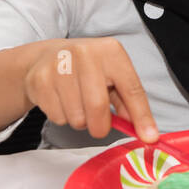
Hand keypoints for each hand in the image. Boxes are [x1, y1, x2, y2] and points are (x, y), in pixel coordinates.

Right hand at [22, 37, 158, 141]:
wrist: (46, 57)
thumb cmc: (88, 70)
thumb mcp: (113, 77)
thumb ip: (130, 103)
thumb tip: (147, 133)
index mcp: (110, 51)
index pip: (131, 89)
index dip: (141, 116)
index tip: (148, 137)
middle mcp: (85, 53)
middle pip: (97, 106)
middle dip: (100, 126)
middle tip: (98, 126)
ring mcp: (60, 65)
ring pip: (76, 117)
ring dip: (80, 121)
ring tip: (78, 105)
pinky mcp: (40, 79)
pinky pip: (57, 117)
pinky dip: (63, 117)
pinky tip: (62, 100)